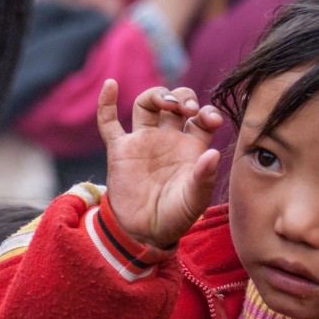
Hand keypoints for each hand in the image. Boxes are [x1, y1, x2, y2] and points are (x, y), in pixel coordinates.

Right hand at [97, 80, 221, 247]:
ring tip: (167, 104)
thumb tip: (212, 154)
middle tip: (187, 110)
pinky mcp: (119, 150)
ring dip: (157, 95)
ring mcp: (142, 142)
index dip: (208, 112)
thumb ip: (203, 178)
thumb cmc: (175, 217)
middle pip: (176, 102)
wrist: (144, 233)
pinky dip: (106, 103)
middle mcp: (167, 139)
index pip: (202, 117)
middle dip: (183, 98)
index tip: (211, 119)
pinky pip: (109, 122)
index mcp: (191, 147)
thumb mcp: (194, 201)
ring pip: (147, 104)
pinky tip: (110, 86)